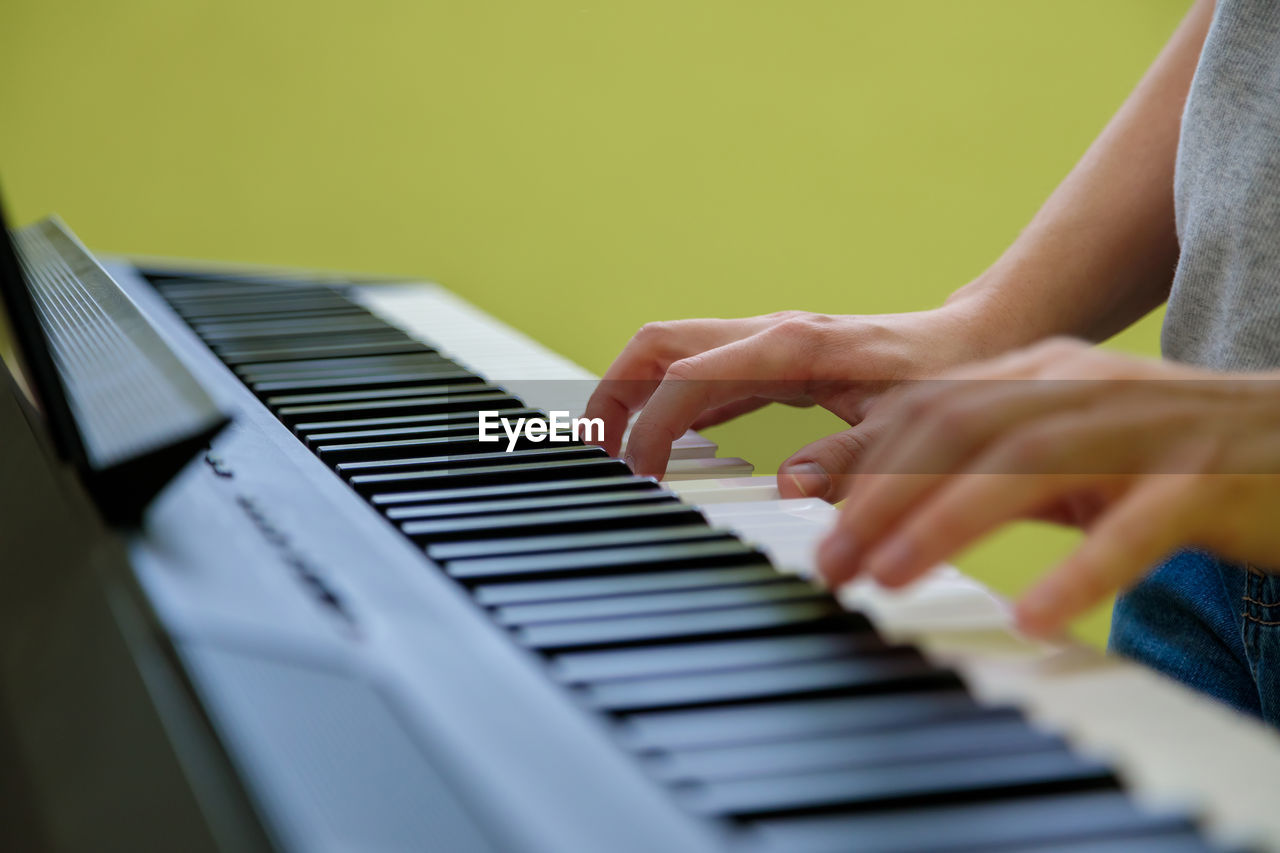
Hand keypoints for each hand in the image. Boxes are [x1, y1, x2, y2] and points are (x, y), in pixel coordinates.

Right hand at [584, 306, 990, 492]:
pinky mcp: (775, 362)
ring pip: (672, 356)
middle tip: (594, 452)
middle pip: (657, 347)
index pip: (685, 376)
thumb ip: (851, 458)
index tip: (641, 476)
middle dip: (614, 393)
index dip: (650, 425)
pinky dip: (671, 405)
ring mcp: (767, 345)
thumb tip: (786, 489)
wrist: (978, 339)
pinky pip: (703, 376)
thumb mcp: (907, 425)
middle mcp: (767, 335)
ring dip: (635, 396)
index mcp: (789, 346)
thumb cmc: (947, 378)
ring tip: (616, 453)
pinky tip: (671, 446)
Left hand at [816, 337, 1279, 636]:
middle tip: (831, 564)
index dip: (861, 456)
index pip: (931, 406)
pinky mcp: (1207, 479)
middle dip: (882, 497)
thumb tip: (861, 499)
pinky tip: (1033, 618)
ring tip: (888, 579)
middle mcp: (1084, 386)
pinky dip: (1080, 572)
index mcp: (1041, 373)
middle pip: (961, 429)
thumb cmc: (1161, 459)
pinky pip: (1135, 528)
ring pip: (1028, 464)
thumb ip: (968, 468)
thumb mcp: (1055, 456)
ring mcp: (1147, 427)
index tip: (800, 505)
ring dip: (945, 522)